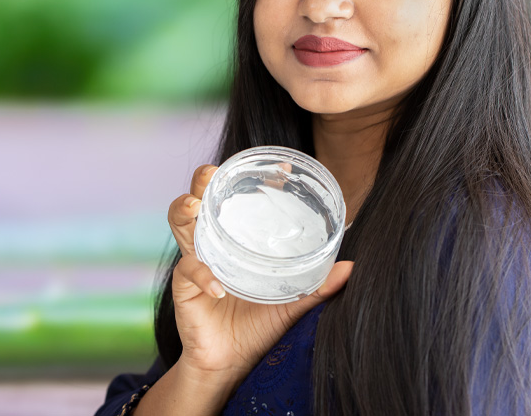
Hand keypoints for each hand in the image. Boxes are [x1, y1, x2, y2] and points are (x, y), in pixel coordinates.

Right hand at [167, 164, 353, 381]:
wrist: (230, 362)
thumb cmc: (257, 326)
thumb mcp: (291, 303)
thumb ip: (317, 286)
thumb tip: (350, 268)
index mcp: (236, 240)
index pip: (240, 200)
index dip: (254, 179)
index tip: (281, 168)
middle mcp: (213, 243)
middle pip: (200, 199)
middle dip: (203, 182)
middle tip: (212, 175)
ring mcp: (196, 261)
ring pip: (180, 222)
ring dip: (186, 210)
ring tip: (196, 207)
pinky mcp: (184, 286)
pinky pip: (188, 271)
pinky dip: (203, 275)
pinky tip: (219, 287)